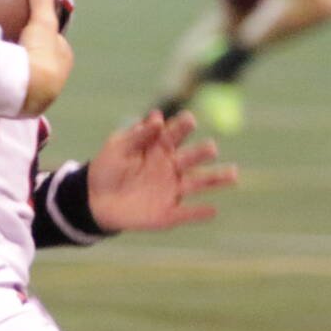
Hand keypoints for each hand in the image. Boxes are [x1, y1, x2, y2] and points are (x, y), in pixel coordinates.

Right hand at [15, 0, 71, 116]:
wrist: (23, 90)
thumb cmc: (38, 55)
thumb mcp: (41, 21)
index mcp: (63, 62)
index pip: (56, 44)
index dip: (46, 35)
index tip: (31, 27)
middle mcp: (54, 81)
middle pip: (42, 63)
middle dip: (32, 55)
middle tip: (13, 43)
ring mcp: (36, 96)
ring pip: (27, 79)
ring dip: (17, 71)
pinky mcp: (18, 107)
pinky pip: (10, 89)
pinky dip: (3, 82)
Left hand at [88, 110, 237, 232]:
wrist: (96, 200)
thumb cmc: (108, 168)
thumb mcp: (117, 147)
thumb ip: (137, 135)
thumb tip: (156, 116)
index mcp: (160, 148)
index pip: (175, 135)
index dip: (182, 127)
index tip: (189, 119)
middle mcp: (171, 168)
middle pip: (191, 158)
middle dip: (201, 153)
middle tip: (211, 148)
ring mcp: (172, 190)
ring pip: (198, 183)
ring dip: (216, 179)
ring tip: (234, 174)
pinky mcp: (168, 213)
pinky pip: (186, 213)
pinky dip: (199, 213)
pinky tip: (213, 210)